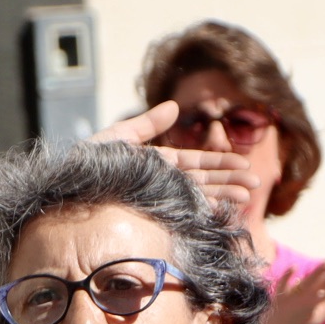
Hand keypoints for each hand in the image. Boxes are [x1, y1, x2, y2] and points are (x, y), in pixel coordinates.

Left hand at [100, 101, 256, 209]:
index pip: (195, 162)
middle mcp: (162, 184)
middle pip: (202, 180)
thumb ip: (144, 125)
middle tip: (256, 183)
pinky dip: (199, 214)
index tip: (243, 165)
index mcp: (157, 164)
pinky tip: (218, 214)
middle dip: (229, 181)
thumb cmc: (88, 166)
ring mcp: (158, 201)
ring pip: (196, 198)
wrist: (68, 193)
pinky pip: (180, 215)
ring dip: (222, 197)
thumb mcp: (116, 139)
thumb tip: (175, 106)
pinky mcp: (152, 217)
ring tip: (247, 198)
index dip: (219, 162)